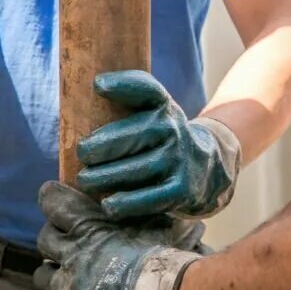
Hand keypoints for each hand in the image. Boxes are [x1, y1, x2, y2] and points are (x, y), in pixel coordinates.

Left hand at [33, 205, 207, 289]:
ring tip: (64, 273)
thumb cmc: (159, 256)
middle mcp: (72, 255)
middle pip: (44, 239)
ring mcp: (67, 287)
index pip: (54, 204)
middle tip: (66, 241)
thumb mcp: (148, 221)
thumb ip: (132, 209)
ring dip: (51, 271)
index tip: (50, 195)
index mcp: (88, 228)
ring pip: (41, 274)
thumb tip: (135, 197)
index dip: (51, 198)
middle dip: (53, 237)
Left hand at [76, 71, 240, 219]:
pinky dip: (127, 203)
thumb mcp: (154, 113)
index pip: (146, 89)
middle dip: (102, 145)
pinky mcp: (181, 190)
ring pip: (136, 169)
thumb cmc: (162, 138)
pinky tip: (108, 205)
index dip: (123, 85)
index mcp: (163, 106)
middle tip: (82, 153)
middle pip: (133, 135)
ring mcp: (178, 160)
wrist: (208, 167)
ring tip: (84, 179)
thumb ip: (125, 103)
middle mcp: (173, 130)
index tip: (98, 85)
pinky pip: (150, 198)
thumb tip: (82, 99)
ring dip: (105, 176)